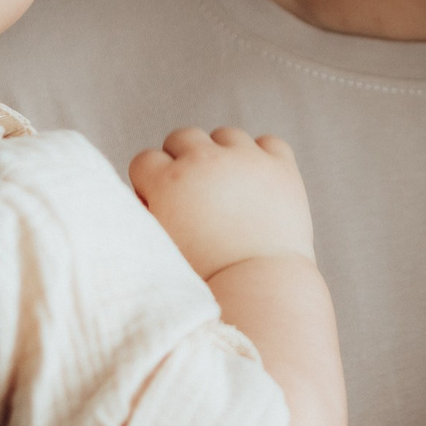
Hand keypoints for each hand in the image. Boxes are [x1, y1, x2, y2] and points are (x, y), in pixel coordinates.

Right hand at [127, 128, 313, 279]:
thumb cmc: (202, 279)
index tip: (161, 204)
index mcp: (168, 181)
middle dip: (182, 161)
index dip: (149, 184)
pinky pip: (268, 142)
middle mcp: (205, 161)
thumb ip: (144, 215)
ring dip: (221, 155)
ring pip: (225, 136)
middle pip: (182, 137)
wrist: (259, 289)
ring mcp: (247, 159)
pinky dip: (262, 157)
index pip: (144, 160)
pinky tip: (258, 182)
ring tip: (227, 190)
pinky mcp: (281, 166)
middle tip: (193, 196)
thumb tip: (143, 195)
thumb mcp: (158, 246)